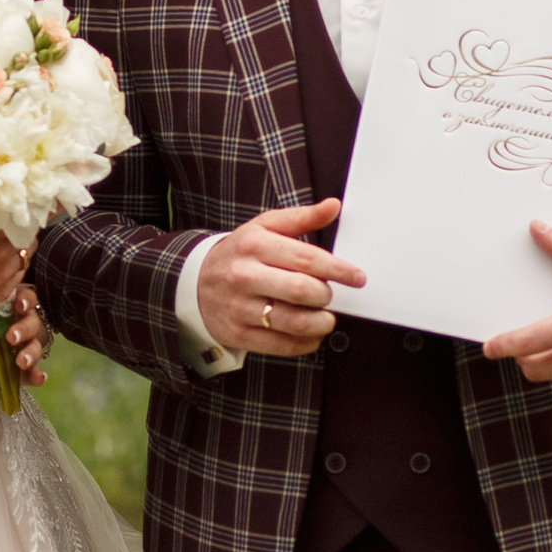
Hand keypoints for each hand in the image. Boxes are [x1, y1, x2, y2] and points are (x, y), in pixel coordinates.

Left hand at [6, 281, 50, 390]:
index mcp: (16, 302)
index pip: (29, 298)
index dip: (26, 301)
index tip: (18, 305)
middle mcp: (25, 320)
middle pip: (33, 323)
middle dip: (24, 330)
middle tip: (10, 337)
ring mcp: (26, 341)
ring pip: (35, 345)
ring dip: (31, 353)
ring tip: (21, 361)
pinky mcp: (22, 360)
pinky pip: (33, 368)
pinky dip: (36, 374)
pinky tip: (39, 378)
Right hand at [196, 200, 367, 360]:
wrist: (194, 282)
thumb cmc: (240, 254)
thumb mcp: (264, 227)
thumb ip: (301, 218)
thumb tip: (334, 206)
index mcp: (254, 245)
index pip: (305, 258)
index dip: (337, 269)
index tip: (357, 277)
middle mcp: (244, 275)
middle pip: (301, 290)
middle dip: (326, 296)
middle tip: (330, 295)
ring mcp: (240, 307)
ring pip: (294, 322)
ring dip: (321, 322)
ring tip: (326, 317)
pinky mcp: (238, 333)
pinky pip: (282, 345)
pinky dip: (305, 343)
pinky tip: (311, 334)